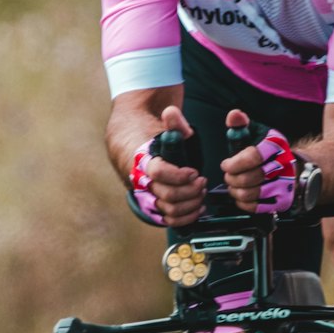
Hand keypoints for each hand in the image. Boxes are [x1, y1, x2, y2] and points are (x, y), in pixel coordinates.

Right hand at [130, 105, 206, 225]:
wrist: (131, 149)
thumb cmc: (150, 139)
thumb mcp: (161, 127)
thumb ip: (172, 123)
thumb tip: (171, 112)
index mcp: (143, 162)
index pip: (159, 173)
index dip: (179, 175)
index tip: (194, 171)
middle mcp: (142, 183)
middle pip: (167, 195)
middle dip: (190, 190)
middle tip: (202, 181)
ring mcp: (147, 197)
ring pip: (169, 210)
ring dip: (191, 204)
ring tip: (201, 192)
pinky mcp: (154, 208)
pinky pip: (169, 220)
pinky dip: (186, 217)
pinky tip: (198, 207)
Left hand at [220, 109, 297, 213]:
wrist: (295, 169)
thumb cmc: (269, 152)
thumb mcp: (256, 133)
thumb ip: (241, 125)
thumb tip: (234, 115)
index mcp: (276, 145)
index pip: (252, 157)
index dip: (234, 164)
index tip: (226, 165)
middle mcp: (283, 165)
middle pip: (249, 179)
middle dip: (232, 179)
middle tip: (230, 176)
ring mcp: (284, 185)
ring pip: (250, 194)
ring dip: (236, 191)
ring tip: (235, 185)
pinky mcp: (282, 201)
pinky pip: (256, 207)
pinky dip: (244, 203)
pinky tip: (243, 195)